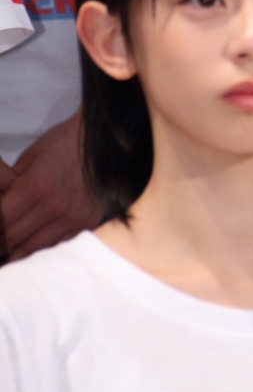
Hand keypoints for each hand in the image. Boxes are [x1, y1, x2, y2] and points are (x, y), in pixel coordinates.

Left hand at [0, 110, 102, 260]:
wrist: (103, 140)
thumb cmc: (63, 143)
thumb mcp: (28, 158)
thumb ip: (7, 185)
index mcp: (36, 186)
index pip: (1, 219)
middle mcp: (55, 206)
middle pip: (13, 237)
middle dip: (1, 239)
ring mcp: (73, 217)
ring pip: (33, 248)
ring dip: (15, 250)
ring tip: (6, 251)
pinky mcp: (86, 222)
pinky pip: (56, 244)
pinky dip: (41, 247)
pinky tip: (30, 244)